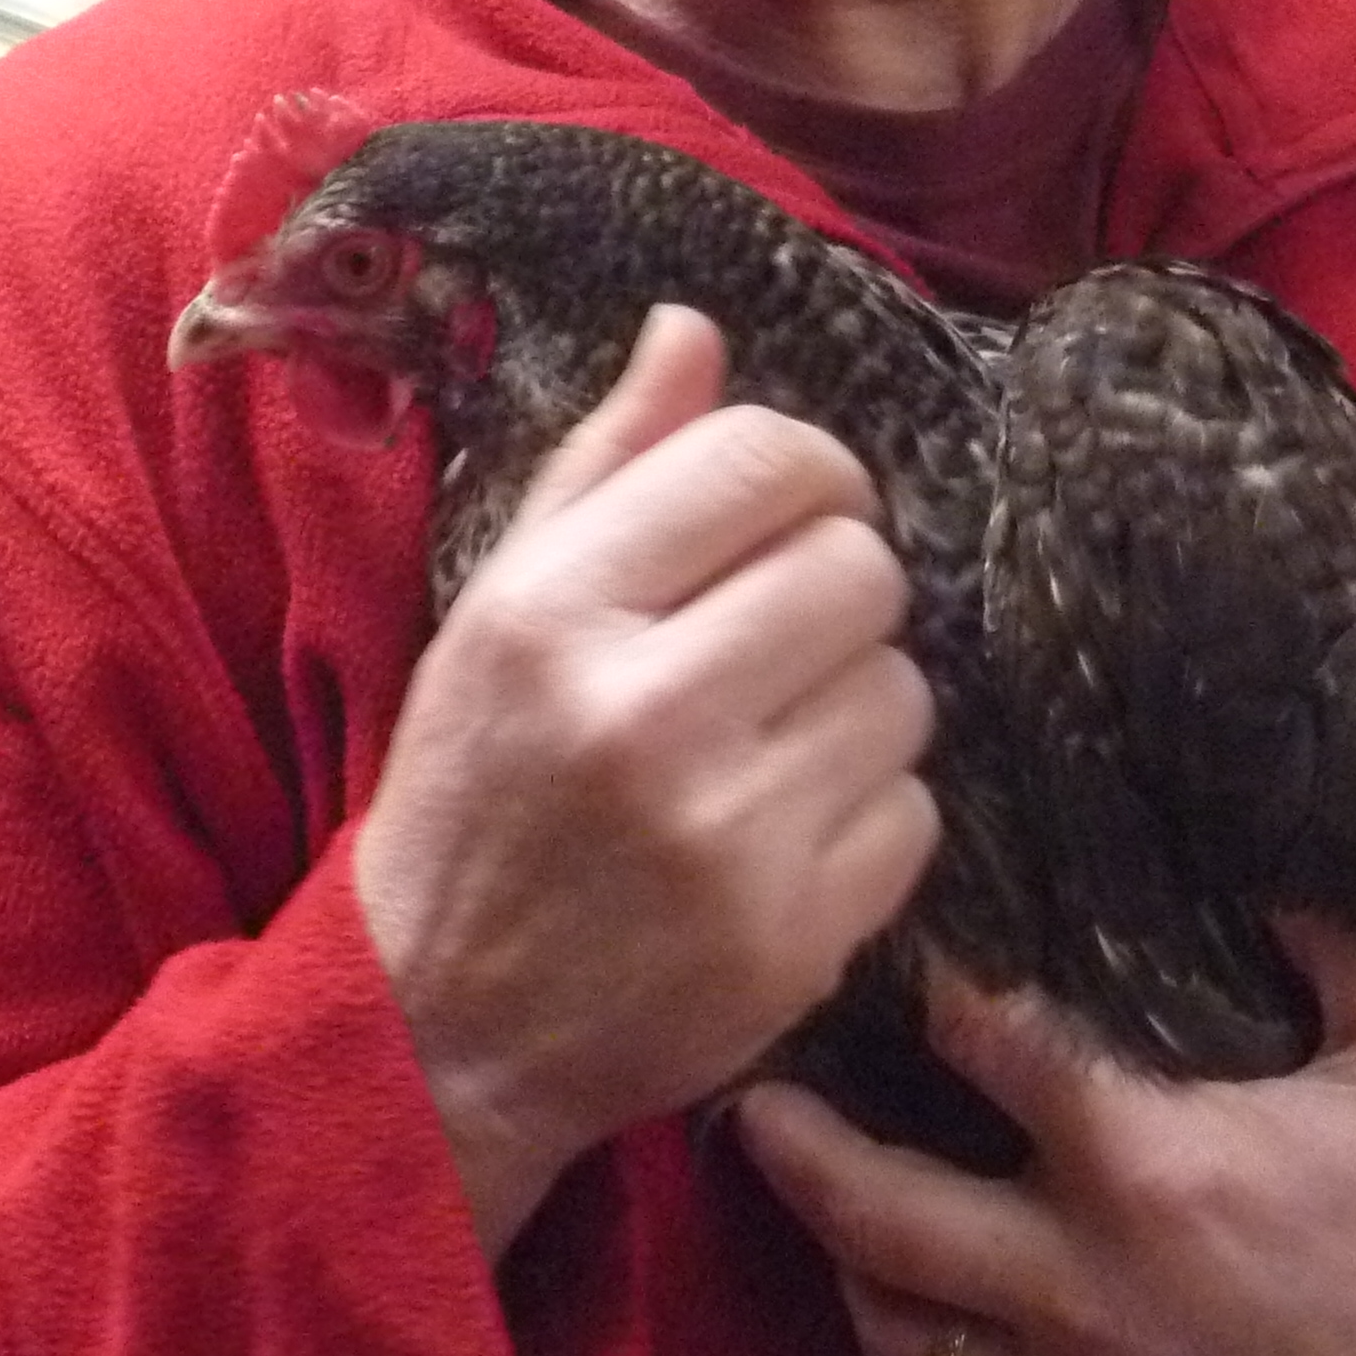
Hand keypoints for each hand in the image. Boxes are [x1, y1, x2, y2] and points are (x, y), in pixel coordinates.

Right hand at [356, 304, 941, 1258]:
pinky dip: (866, 817)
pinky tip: (781, 833)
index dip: (809, 471)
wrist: (440, 1028)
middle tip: (777, 638)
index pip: (767, 459)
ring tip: (770, 741)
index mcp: (554, 613)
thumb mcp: (499, 610)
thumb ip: (606, 465)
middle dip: (836, 588)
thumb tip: (698, 327)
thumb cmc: (475, 791)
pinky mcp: (791, 941)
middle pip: (859, 567)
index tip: (792, 510)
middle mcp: (640, 716)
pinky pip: (914, 814)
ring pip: (903, 690)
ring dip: (855, 704)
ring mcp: (725, 838)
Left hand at [733, 919, 1355, 1355]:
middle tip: (747, 1084)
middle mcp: (1088, 1278)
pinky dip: (918, 1339)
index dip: (931, 983)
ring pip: (894, 1326)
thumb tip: (1261, 874)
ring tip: (810, 1189)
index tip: (893, 934)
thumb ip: (1324, 952)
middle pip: (879, 1206)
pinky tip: (913, 1291)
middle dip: (795, 1142)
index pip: (991, 1046)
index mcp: (1160, 1159)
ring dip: (839, 1253)